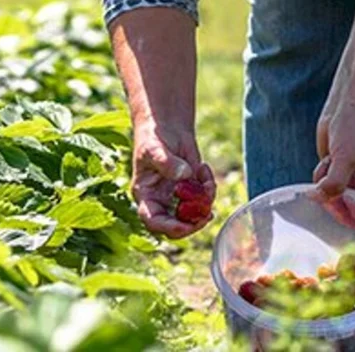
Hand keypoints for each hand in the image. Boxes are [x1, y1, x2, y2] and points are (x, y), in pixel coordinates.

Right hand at [131, 121, 215, 238]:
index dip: (168, 227)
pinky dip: (209, 186)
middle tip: (207, 214)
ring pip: (194, 214)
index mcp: (145, 196)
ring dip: (205, 202)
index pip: (153, 220)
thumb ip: (167, 163)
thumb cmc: (152, 137)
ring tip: (205, 177)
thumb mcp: (154, 149)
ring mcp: (177, 197)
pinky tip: (204, 168)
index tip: (185, 226)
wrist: (166, 127)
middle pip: (175, 225)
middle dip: (193, 223)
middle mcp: (160, 201)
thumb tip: (184, 174)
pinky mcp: (192, 189)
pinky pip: (205, 197)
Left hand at [314, 97, 354, 203]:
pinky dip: (319, 174)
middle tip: (327, 184)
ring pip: (329, 198)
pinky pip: (320, 186)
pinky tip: (326, 159)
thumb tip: (320, 199)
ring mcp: (347, 182)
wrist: (343, 108)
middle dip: (333, 200)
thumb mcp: (346, 158)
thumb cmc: (354, 130)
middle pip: (346, 212)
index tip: (339, 218)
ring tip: (331, 162)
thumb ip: (335, 182)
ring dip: (324, 183)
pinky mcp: (332, 174)